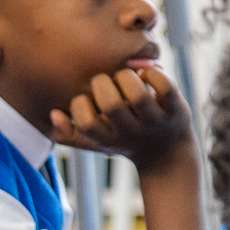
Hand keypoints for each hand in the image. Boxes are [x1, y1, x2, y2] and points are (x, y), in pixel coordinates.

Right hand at [50, 66, 193, 170]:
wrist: (167, 156)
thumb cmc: (124, 142)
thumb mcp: (96, 143)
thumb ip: (68, 134)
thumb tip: (54, 114)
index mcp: (108, 140)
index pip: (86, 122)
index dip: (81, 104)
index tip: (88, 100)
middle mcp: (131, 133)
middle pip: (111, 104)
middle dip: (103, 83)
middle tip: (107, 82)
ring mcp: (154, 121)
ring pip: (138, 93)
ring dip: (127, 76)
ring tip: (126, 77)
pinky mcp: (175, 109)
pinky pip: (164, 86)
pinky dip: (153, 73)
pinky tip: (146, 75)